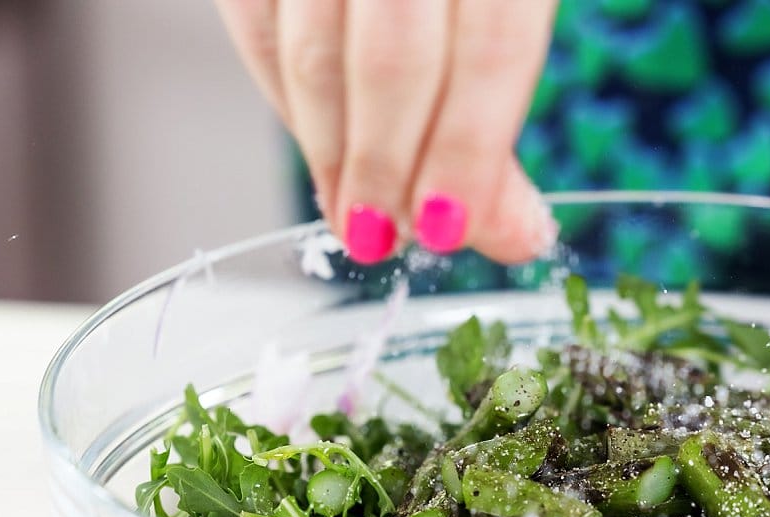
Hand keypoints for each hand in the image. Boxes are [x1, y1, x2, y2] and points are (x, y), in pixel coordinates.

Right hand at [214, 0, 558, 264]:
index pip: (490, 46)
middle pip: (394, 58)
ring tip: (357, 215)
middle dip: (388, 168)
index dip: (468, 150)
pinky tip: (320, 147)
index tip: (450, 227)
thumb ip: (499, 112)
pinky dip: (285, 102)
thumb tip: (513, 235)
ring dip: (332, 153)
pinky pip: (256, 27)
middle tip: (388, 237)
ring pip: (312, 50)